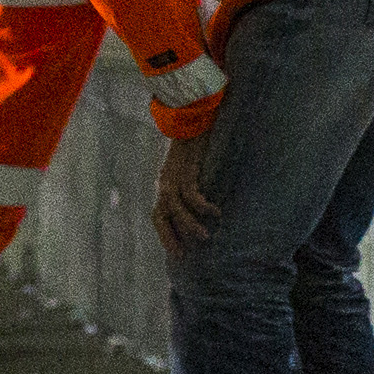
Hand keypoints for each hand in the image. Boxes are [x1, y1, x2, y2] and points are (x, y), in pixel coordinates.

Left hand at [151, 126, 218, 254]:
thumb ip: (187, 185)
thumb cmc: (194, 144)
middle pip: (161, 215)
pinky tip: (216, 212)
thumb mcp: (186, 169)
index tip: (175, 253)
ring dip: (190, 225)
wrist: (193, 118)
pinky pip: (192, 194)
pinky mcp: (187, 170)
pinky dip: (203, 206)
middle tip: (183, 254)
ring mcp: (174, 176)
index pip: (158, 215)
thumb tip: (197, 208)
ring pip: (177, 209)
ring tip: (205, 237)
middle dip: (170, 236)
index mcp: (164, 184)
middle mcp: (165, 183)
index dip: (164, 235)